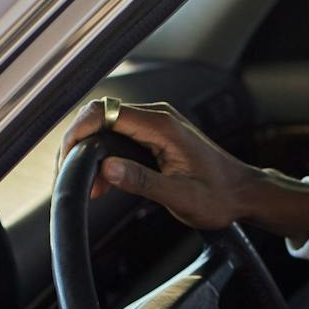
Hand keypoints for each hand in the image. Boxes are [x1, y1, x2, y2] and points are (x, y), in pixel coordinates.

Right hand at [61, 99, 308, 241]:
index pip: (106, 112)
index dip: (79, 131)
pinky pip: (118, 136)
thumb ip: (143, 181)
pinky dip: (104, 157)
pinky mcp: (154, 135)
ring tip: (88, 186)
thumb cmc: (218, 196)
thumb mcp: (180, 197)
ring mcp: (155, 125)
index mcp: (162, 126)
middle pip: (100, 114)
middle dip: (78, 142)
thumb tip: (107, 169)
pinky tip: (102, 183)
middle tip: (69, 175)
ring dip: (90, 152)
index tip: (66, 157)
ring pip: (106, 126)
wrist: (242, 193)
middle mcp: (157, 117)